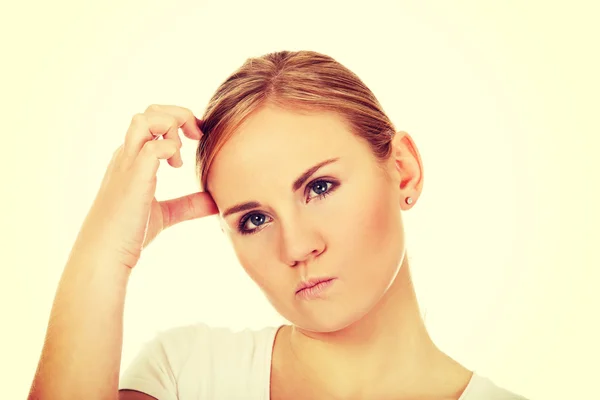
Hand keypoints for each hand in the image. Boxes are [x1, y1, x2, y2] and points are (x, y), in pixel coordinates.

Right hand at [78, 104, 217, 268]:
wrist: (106, 253)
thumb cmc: (129, 233)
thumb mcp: (165, 214)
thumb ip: (189, 205)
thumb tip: (215, 201)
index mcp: (134, 158)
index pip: (153, 120)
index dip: (179, 122)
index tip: (199, 138)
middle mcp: (128, 155)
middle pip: (150, 111)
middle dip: (179, 116)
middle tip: (196, 139)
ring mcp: (128, 164)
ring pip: (145, 119)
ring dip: (170, 128)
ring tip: (179, 155)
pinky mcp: (134, 178)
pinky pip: (152, 147)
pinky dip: (170, 148)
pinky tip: (175, 166)